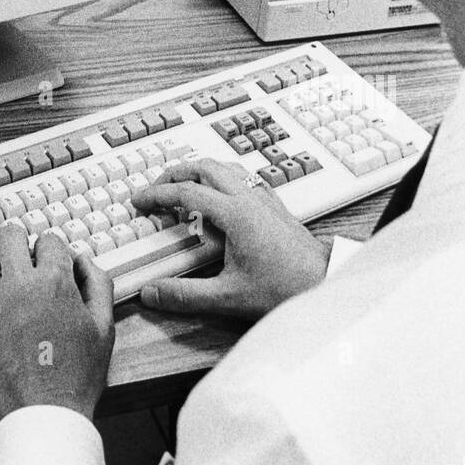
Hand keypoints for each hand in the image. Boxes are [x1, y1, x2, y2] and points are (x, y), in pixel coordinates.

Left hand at [0, 221, 114, 432]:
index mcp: (56, 283)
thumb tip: (83, 260)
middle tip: (19, 255)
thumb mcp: (104, 331)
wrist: (42, 419)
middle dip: (18, 241)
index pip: (49, 240)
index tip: (47, 259)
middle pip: (11, 235)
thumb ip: (99, 286)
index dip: (50, 248)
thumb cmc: (74, 380)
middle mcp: (20, 285)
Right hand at [132, 158, 330, 320]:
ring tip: (183, 185)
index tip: (140, 200)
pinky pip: (242, 176)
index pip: (186, 191)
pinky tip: (220, 194)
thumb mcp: (228, 297)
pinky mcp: (274, 205)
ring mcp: (264, 198)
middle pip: (204, 166)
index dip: (157, 194)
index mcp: (235, 213)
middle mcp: (249, 198)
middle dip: (175, 172)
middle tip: (156, 187)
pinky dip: (221, 177)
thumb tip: (152, 293)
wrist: (324, 283)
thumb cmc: (285, 287)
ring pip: (225, 166)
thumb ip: (186, 296)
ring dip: (199, 170)